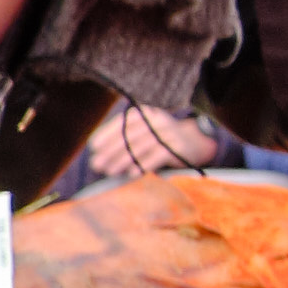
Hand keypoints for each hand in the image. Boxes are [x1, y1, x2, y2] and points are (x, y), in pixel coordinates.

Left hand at [78, 102, 220, 180]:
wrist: (194, 142)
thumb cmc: (159, 139)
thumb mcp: (143, 132)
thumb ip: (124, 138)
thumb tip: (98, 153)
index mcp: (144, 113)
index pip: (122, 123)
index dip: (106, 134)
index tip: (93, 148)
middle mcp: (156, 119)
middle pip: (129, 136)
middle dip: (110, 151)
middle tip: (97, 164)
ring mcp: (168, 132)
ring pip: (140, 147)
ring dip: (123, 160)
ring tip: (110, 171)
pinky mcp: (177, 146)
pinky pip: (156, 156)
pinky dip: (143, 165)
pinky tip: (131, 174)